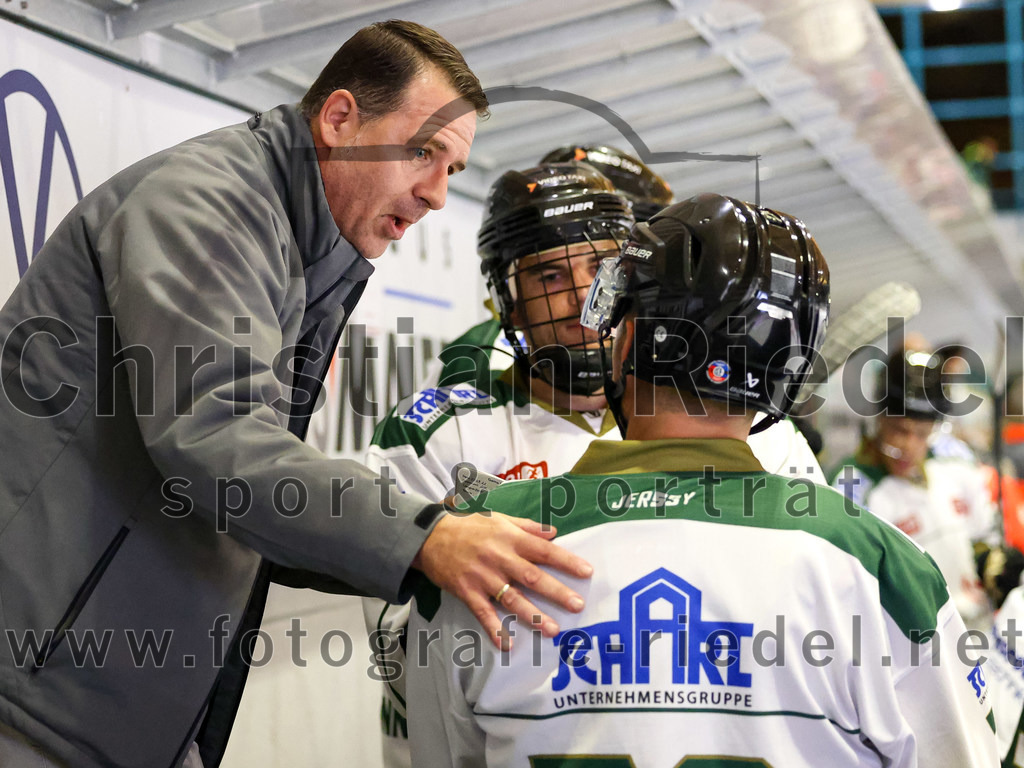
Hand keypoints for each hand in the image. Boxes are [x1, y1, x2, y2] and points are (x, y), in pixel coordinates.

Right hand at [412, 512, 591, 649]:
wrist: (430, 535)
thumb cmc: (468, 525)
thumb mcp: (499, 518)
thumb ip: (527, 526)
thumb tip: (554, 532)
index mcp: (510, 538)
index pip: (544, 550)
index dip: (566, 561)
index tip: (587, 572)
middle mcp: (500, 558)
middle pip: (532, 577)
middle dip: (556, 592)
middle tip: (578, 605)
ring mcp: (483, 577)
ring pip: (512, 599)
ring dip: (533, 616)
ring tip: (552, 630)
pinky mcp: (467, 591)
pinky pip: (483, 613)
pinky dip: (494, 630)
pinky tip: (507, 645)